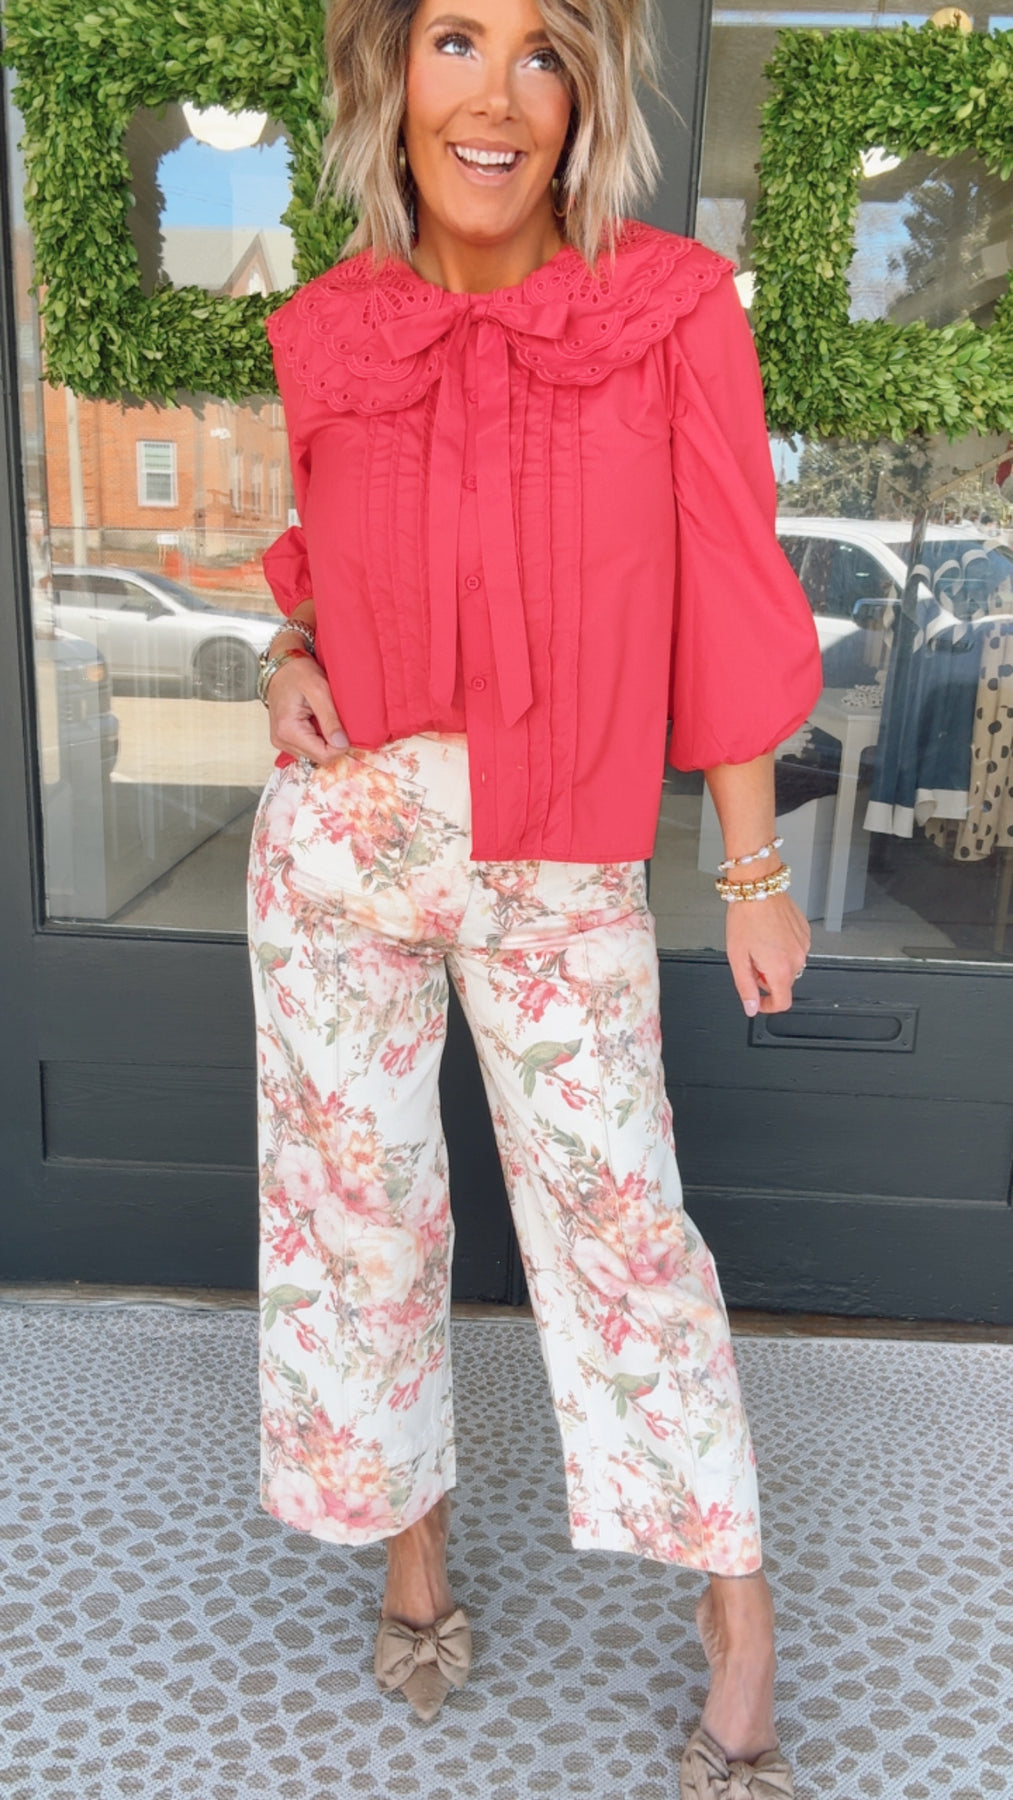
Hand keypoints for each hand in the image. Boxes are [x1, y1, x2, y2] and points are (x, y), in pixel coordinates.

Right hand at [266, 654, 348, 763]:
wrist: (282, 665)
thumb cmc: (298, 672)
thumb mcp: (319, 690)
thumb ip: (330, 719)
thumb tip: (342, 744)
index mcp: (288, 730)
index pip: (323, 756)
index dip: (340, 745)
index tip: (346, 728)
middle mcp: (281, 741)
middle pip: (319, 758)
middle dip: (333, 743)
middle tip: (336, 719)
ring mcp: (281, 742)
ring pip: (315, 755)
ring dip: (325, 740)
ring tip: (324, 717)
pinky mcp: (285, 740)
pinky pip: (308, 748)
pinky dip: (318, 738)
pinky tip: (317, 721)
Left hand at [725, 888, 809, 1016]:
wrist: (759, 888)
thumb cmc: (746, 917)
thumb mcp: (737, 957)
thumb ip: (745, 987)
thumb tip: (751, 1007)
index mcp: (780, 968)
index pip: (782, 1002)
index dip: (768, 1006)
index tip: (758, 1001)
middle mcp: (797, 958)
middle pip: (784, 983)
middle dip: (766, 979)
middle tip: (751, 960)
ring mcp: (803, 945)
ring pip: (789, 966)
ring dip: (774, 963)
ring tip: (759, 944)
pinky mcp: (805, 933)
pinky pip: (794, 950)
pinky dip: (782, 949)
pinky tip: (769, 935)